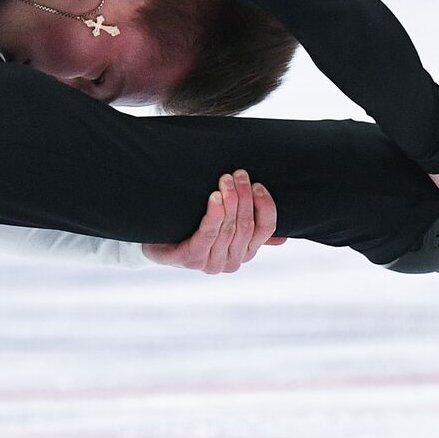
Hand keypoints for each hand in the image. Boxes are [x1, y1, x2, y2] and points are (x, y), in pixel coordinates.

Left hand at [142, 169, 287, 272]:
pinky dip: (214, 214)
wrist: (157, 243)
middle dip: (244, 196)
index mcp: (246, 252)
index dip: (264, 206)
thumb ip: (251, 232)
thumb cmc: (194, 230)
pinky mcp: (193, 260)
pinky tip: (215, 197)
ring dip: (230, 200)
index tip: (258, 184)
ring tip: (225, 179)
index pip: (266, 228)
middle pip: (246, 225)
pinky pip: (209, 234)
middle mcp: (233, 261)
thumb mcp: (225, 229)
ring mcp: (213, 264)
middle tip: (238, 174)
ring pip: (229, 228)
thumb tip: (281, 239)